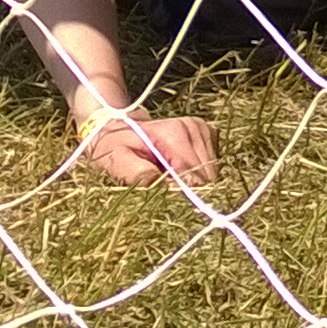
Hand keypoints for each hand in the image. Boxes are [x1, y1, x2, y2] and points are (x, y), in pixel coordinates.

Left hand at [76, 104, 217, 186]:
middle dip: (188, 188)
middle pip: (207, 176)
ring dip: (192, 180)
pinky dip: (196, 172)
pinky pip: (211, 164)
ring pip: (211, 172)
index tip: (167, 199)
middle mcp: (192, 128)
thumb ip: (138, 173)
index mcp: (174, 133)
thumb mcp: (117, 161)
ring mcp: (201, 130)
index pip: (195, 176)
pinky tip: (176, 169)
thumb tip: (167, 187)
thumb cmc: (115, 146)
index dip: (183, 193)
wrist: (116, 127)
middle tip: (164, 187)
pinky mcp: (205, 133)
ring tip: (167, 175)